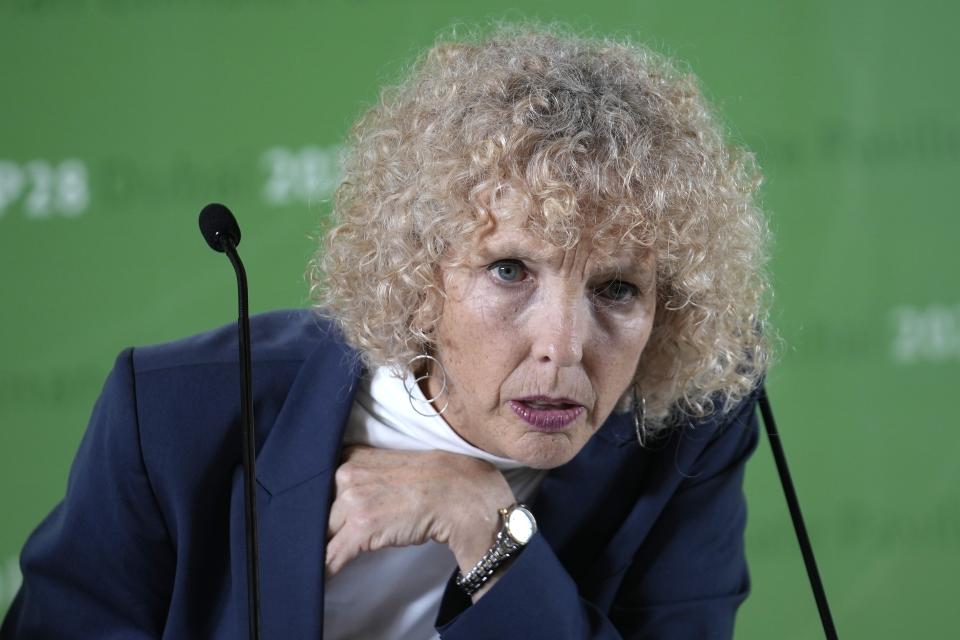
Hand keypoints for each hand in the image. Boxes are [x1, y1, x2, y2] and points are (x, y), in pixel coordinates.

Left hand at [325, 446, 515, 582]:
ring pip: (321, 533)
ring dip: (322, 548)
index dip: (316, 507)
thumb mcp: (388, 467)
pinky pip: (331, 555)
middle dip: (318, 528)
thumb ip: (362, 478)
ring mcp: (351, 500)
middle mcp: (345, 474)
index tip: (314, 519)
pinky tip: (321, 579)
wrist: (458, 493)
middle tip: (317, 541)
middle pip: (317, 511)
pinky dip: (325, 570)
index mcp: (351, 457)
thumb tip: (341, 502)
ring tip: (321, 559)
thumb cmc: (431, 482)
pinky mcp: (360, 528)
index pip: (318, 486)